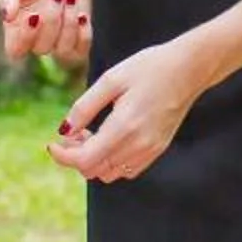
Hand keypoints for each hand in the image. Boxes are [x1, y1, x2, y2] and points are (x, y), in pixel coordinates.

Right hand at [0, 0, 95, 66]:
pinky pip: (81, 50)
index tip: (34, 15)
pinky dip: (83, 36)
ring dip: (69, 26)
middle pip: (42, 48)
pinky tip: (82, 15)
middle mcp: (36, 35)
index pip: (15, 51)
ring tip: (70, 0)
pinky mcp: (79, 32)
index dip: (25, 38)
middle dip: (52, 21)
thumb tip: (7, 16)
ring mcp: (58, 36)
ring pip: (62, 51)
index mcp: (16, 25)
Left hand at [49, 39, 212, 183]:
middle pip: (94, 170)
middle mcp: (138, 145)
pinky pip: (126, 170)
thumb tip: (64, 130)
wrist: (189, 68)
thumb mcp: (111, 79)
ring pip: (109, 174)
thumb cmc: (149, 67)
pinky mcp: (157, 150)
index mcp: (124, 127)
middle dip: (75, 155)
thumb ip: (84, 107)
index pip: (85, 160)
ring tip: (90, 133)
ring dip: (93, 160)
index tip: (52, 144)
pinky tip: (109, 138)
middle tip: (72, 132)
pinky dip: (110, 161)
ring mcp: (150, 150)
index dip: (63, 156)